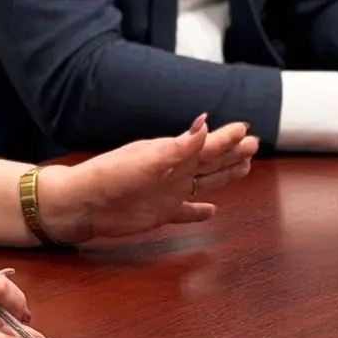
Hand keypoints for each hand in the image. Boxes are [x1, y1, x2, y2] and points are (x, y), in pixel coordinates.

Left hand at [34, 115, 257, 244]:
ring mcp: (169, 192)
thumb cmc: (111, 176)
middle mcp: (174, 172)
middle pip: (211, 162)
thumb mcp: (146, 160)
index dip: (227, 138)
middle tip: (254, 145)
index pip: (207, 145)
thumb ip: (178, 147)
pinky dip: (199, 212)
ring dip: (224, 176)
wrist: (83, 203)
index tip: (246, 129)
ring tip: (244, 168)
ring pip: (205, 183)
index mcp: (172, 155)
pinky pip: (186, 212)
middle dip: (232, 153)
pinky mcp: (160, 213)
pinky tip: (211, 211)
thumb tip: (204, 123)